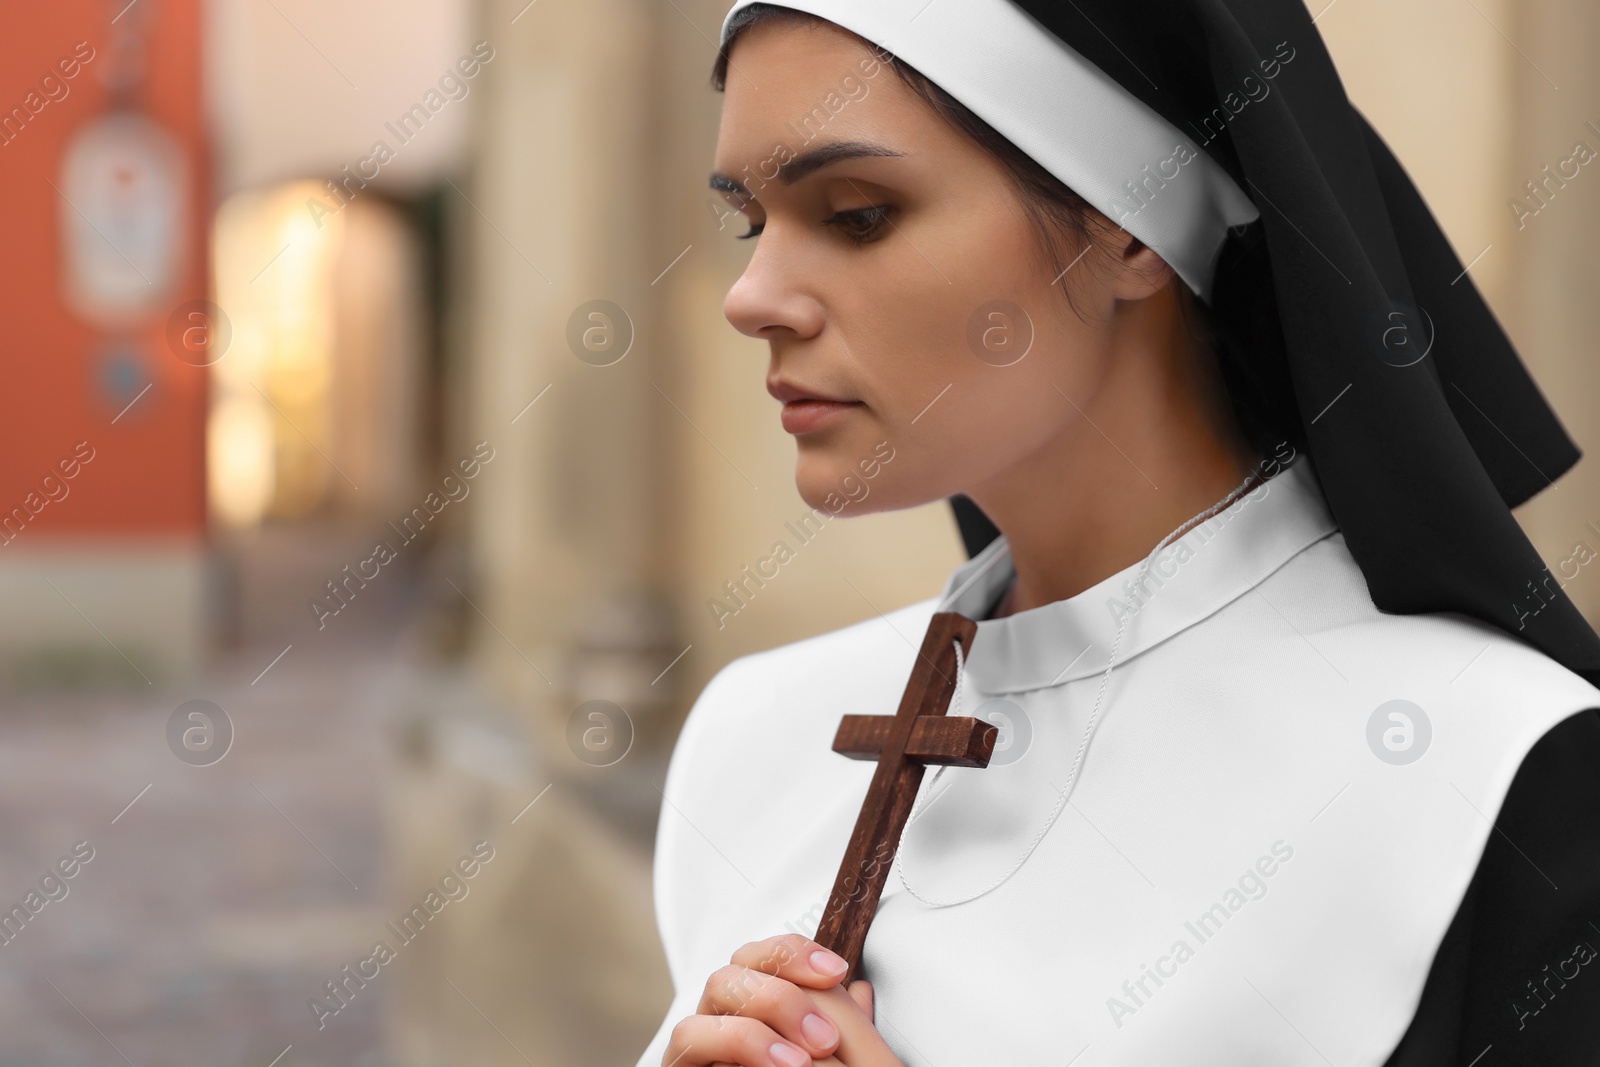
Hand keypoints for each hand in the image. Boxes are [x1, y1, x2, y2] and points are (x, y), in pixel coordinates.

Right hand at [661, 933, 905, 1066]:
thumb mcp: (822, 1056)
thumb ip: (841, 1027)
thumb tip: (861, 990)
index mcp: (759, 1000)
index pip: (770, 953)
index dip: (799, 951)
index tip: (837, 970)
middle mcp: (725, 1009)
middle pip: (740, 962)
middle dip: (785, 992)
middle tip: (825, 1038)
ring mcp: (699, 1033)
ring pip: (715, 986)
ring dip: (761, 1017)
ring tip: (800, 1064)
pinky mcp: (680, 1060)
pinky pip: (689, 1035)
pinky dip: (733, 1042)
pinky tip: (769, 1066)